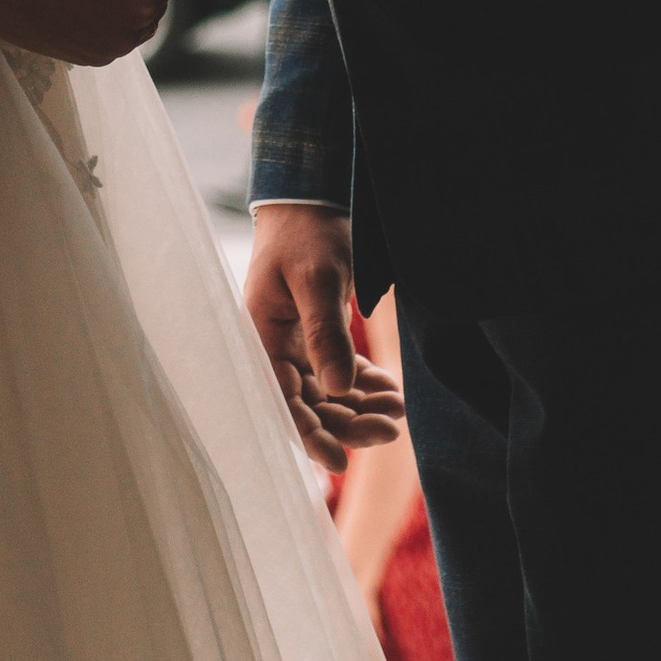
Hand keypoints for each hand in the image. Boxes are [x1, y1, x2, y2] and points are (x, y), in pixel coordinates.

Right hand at [241, 204, 403, 466]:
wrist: (310, 198)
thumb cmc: (307, 233)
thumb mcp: (317, 279)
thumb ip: (325, 334)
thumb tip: (340, 391)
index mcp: (261, 338)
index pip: (283, 401)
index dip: (309, 435)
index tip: (339, 463)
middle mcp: (275, 348)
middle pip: (311, 404)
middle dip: (350, 423)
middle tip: (392, 429)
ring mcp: (295, 344)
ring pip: (329, 393)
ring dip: (361, 407)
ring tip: (399, 412)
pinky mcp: (315, 335)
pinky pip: (339, 373)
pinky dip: (363, 385)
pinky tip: (390, 392)